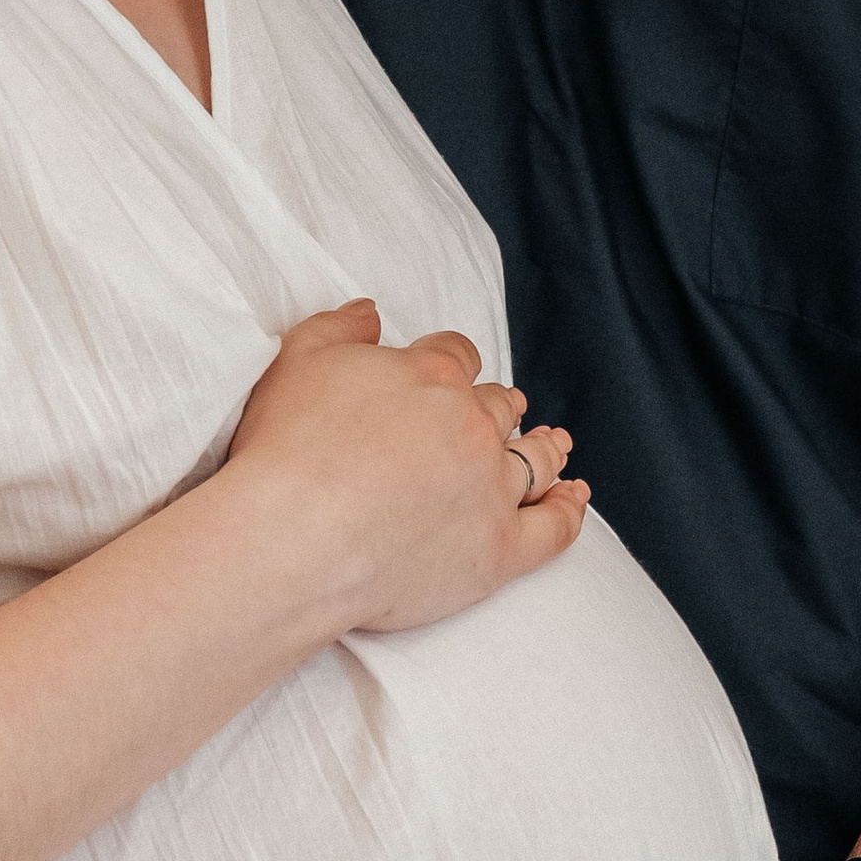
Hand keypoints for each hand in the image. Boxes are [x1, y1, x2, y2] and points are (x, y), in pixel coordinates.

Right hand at [222, 300, 587, 638]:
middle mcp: (473, 426)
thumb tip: (372, 311)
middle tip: (505, 411)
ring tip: (555, 443)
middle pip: (499, 407)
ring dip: (546, 447)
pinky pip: (552, 528)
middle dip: (501, 406)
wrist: (293, 539)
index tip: (449, 374)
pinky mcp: (499, 550)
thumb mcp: (299, 358)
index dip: (453, 363)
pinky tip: (575, 498)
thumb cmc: (286, 449)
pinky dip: (569, 510)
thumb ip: (341, 326)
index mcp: (432, 375)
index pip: (457, 356)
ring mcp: (491, 488)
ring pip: (534, 459)